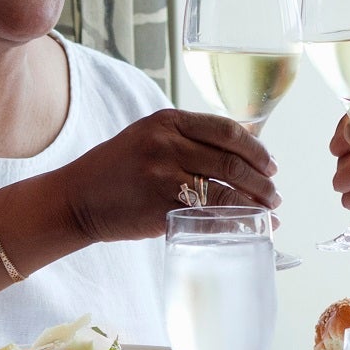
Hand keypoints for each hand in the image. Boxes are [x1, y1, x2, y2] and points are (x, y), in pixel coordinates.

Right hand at [37, 109, 279, 245]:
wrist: (75, 197)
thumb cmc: (116, 169)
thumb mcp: (148, 137)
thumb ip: (187, 139)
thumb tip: (240, 154)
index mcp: (168, 120)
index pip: (227, 130)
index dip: (256, 149)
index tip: (271, 165)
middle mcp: (166, 143)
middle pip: (231, 161)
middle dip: (261, 181)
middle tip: (274, 195)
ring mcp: (163, 175)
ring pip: (224, 189)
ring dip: (254, 204)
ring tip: (268, 214)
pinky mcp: (159, 207)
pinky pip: (207, 215)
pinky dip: (233, 223)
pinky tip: (246, 229)